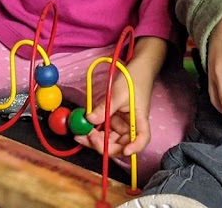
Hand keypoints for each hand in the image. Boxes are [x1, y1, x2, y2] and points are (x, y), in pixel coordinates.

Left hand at [78, 37, 166, 157]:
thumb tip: (90, 120)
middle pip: (120, 145)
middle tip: (87, 138)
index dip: (135, 147)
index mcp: (139, 120)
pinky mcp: (114, 120)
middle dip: (104, 145)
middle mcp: (131, 126)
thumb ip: (105, 108)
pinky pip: (104, 130)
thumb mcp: (117, 93)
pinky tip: (82, 129)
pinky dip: (94, 131)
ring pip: (109, 140)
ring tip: (79, 135)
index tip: (125, 151)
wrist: (136, 70)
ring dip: (95, 140)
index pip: (142, 139)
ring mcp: (122, 124)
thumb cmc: (132, 80)